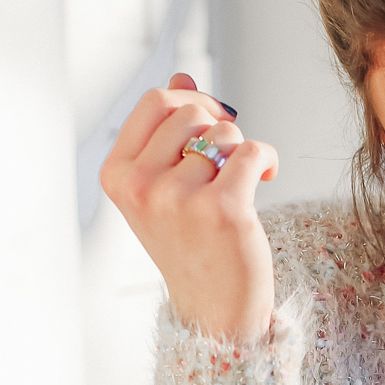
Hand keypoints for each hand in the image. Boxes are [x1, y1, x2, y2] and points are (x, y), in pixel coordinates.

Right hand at [99, 71, 277, 339]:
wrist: (214, 308)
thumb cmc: (191, 244)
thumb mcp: (163, 187)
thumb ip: (166, 132)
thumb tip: (180, 76)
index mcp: (118, 176)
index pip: (154, 101)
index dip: (189, 100)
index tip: (209, 122)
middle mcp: (142, 187)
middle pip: (188, 110)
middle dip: (216, 125)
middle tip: (227, 155)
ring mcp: (178, 199)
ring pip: (223, 131)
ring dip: (239, 148)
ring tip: (239, 179)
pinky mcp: (221, 210)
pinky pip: (252, 150)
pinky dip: (266, 159)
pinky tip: (266, 178)